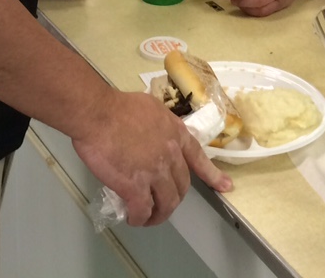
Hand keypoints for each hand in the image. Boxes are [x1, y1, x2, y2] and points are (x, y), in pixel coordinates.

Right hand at [73, 91, 232, 225]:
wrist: (98, 114)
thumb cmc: (117, 107)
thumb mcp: (151, 108)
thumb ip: (159, 125)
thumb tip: (153, 134)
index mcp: (176, 134)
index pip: (199, 158)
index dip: (212, 175)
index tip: (225, 186)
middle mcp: (171, 154)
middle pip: (182, 186)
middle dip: (174, 198)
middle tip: (163, 203)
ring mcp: (155, 172)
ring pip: (167, 203)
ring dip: (159, 214)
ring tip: (148, 218)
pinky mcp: (136, 186)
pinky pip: (143, 210)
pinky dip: (140, 218)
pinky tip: (134, 218)